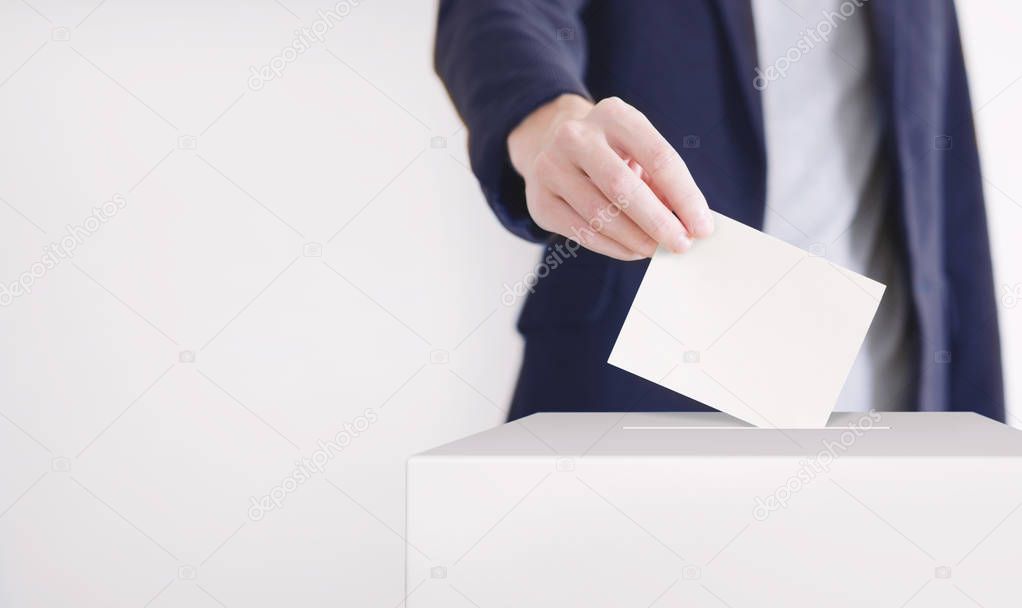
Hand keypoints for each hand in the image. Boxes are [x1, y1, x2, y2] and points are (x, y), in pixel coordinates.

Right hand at [508, 94, 712, 259]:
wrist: (551, 144)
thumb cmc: (611, 152)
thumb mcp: (638, 151)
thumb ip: (662, 183)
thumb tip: (689, 225)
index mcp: (614, 115)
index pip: (658, 157)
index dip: (685, 196)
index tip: (703, 227)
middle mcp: (576, 136)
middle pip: (623, 187)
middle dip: (658, 222)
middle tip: (681, 245)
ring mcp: (551, 167)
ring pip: (600, 215)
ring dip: (636, 239)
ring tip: (656, 249)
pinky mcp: (539, 200)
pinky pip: (582, 232)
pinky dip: (613, 247)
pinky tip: (632, 250)